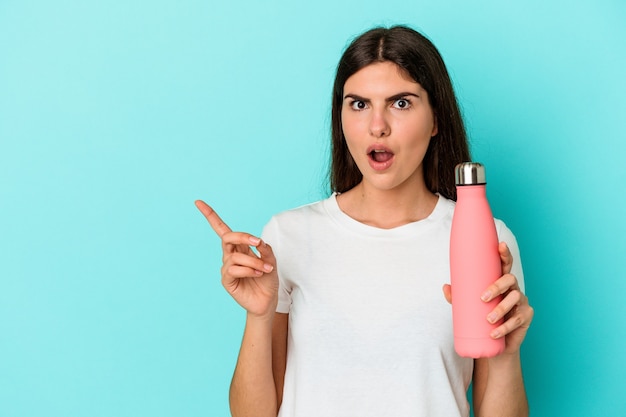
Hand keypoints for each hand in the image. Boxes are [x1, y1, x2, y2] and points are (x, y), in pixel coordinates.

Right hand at [195, 200, 278, 318]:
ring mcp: (227, 268)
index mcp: (239, 247)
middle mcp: (230, 256)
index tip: (198, 202)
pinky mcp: (226, 281)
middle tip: (256, 241)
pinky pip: (234, 269)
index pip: (221, 229)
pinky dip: (248, 270)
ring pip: (235, 256)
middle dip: (241, 236)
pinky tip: (257, 274)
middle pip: (227, 237)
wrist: (266, 301)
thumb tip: (258, 241)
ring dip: (253, 261)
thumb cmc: (267, 280)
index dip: (210, 215)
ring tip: (265, 269)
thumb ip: (265, 250)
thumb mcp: (271, 261)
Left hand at [442, 242, 533, 354]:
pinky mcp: (526, 316)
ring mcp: (521, 301)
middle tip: (483, 298)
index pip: (505, 265)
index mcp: (500, 282)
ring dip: (501, 308)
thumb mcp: (468, 307)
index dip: (504, 254)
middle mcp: (513, 288)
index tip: (501, 245)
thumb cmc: (482, 320)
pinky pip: (517, 319)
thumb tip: (445, 287)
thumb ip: (457, 297)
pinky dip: (505, 327)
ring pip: (515, 298)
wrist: (495, 344)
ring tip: (488, 319)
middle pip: (510, 279)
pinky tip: (495, 332)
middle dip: (497, 286)